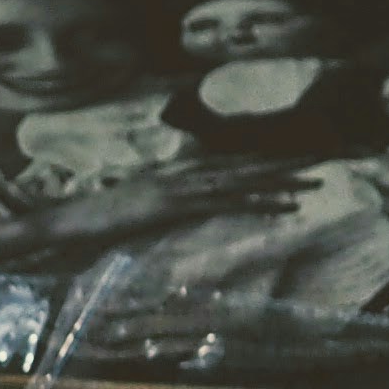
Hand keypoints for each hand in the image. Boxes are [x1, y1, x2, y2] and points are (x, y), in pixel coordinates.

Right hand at [25, 161, 313, 247]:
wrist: (66, 222)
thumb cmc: (90, 225)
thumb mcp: (129, 217)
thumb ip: (153, 213)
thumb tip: (167, 218)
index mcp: (172, 176)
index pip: (226, 167)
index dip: (261, 165)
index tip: (291, 164)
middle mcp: (181, 174)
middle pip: (242, 167)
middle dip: (283, 165)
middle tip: (322, 163)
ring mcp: (178, 188)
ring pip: (241, 181)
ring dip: (281, 181)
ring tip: (315, 181)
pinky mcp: (175, 206)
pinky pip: (225, 204)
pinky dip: (257, 203)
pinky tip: (284, 207)